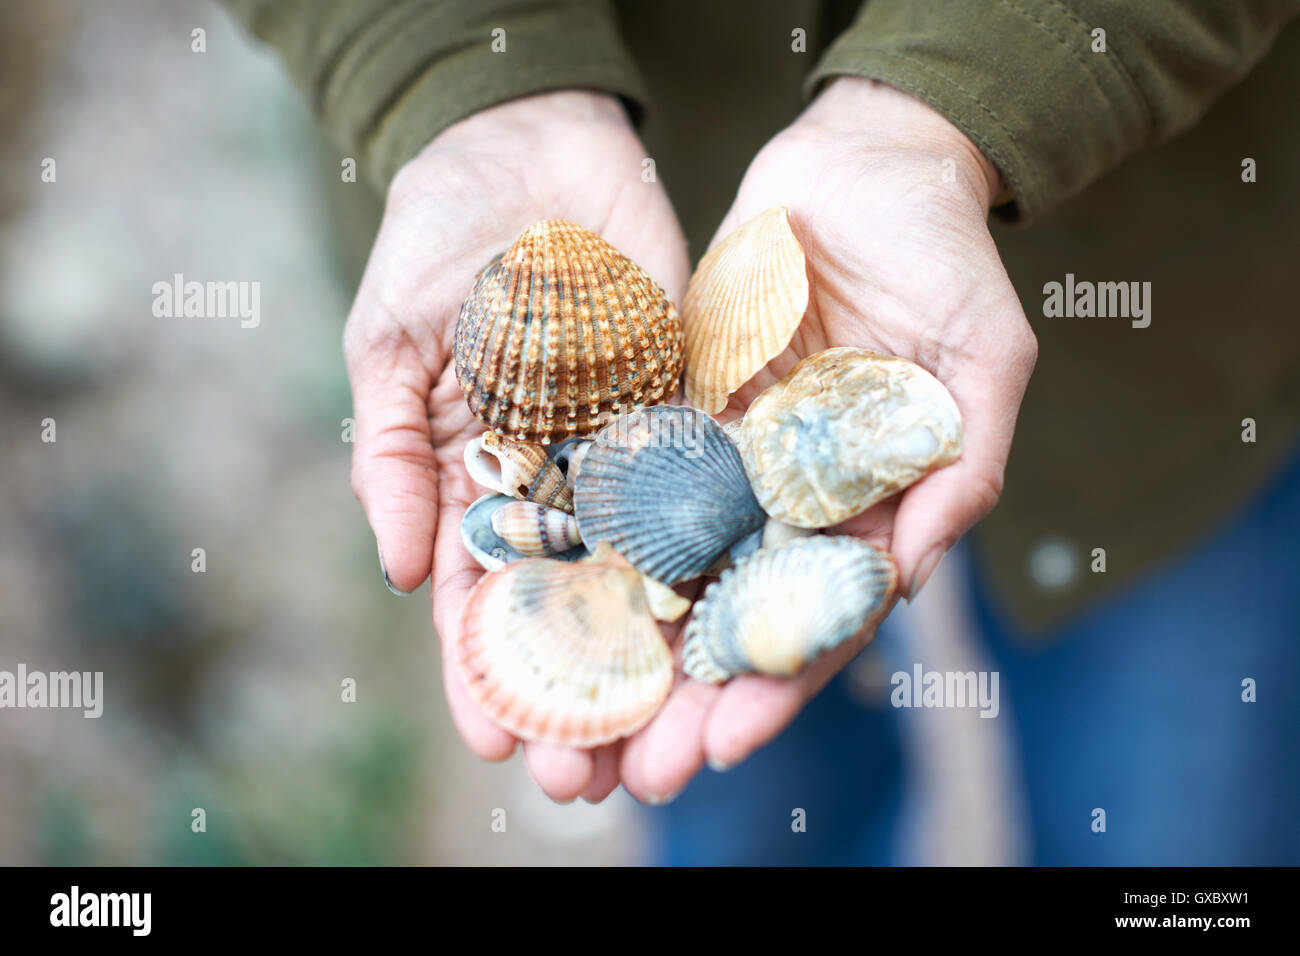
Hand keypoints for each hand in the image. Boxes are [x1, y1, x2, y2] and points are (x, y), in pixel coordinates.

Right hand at [343, 91, 689, 801]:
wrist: (530, 147)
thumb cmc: (437, 241)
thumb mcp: (390, 343)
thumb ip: (394, 452)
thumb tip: (403, 570)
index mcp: (476, 480)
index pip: (478, 599)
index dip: (485, 673)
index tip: (494, 743)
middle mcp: (558, 486)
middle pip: (572, 611)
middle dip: (580, 695)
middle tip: (589, 779)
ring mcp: (628, 455)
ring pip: (646, 576)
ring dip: (656, 661)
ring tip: (669, 739)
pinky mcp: (691, 412)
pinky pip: (709, 494)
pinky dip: (721, 559)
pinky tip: (735, 627)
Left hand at [616, 78, 1037, 803]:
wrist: (864, 166)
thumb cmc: (945, 258)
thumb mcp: (986, 355)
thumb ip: (966, 461)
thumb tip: (922, 566)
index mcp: (869, 506)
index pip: (819, 616)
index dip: (776, 682)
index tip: (727, 742)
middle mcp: (793, 498)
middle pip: (732, 612)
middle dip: (685, 694)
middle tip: (631, 770)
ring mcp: (732, 457)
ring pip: (670, 563)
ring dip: (627, 640)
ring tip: (572, 714)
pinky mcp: (679, 407)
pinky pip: (629, 478)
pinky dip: (592, 535)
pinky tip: (544, 590)